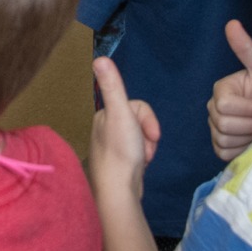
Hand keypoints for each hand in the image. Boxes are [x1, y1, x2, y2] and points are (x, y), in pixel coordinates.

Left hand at [88, 57, 160, 206]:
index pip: (137, 107)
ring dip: (147, 148)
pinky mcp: (118, 163)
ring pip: (141, 138)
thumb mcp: (120, 113)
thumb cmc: (121, 152)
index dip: (149, 121)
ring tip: (142, 160)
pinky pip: (138, 152)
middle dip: (148, 136)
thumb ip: (112, 86)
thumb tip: (99, 57)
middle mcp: (104, 130)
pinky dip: (143, 158)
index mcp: (103, 116)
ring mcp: (111, 147)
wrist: (119, 192)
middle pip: (140, 122)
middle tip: (144, 151)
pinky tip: (139, 167)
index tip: (151, 137)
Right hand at [206, 20, 251, 160]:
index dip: (249, 109)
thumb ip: (246, 48)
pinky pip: (224, 152)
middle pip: (224, 125)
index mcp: (221, 90)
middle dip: (251, 124)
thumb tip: (231, 23)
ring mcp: (214, 129)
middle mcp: (212, 109)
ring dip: (247, 137)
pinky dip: (241, 149)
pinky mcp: (220, 147)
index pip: (226, 106)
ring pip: (224, 139)